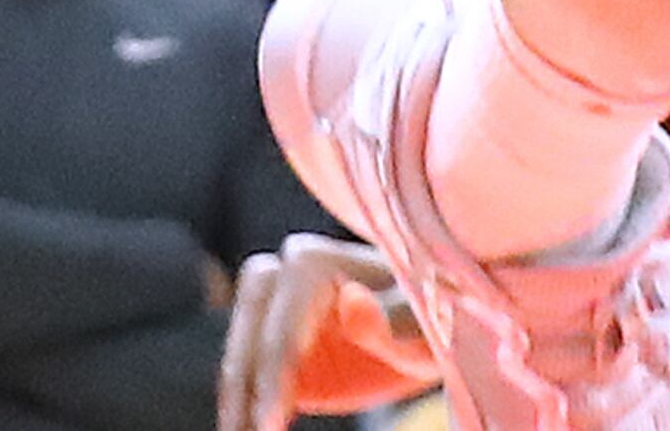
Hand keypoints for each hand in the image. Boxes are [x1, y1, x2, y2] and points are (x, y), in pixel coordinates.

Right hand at [221, 236, 431, 430]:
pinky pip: (248, 360)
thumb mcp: (424, 330)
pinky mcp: (278, 335)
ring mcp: (283, 301)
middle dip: (245, 374)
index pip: (288, 300)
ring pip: (243, 333)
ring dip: (235, 389)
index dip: (274, 361)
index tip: (272, 420)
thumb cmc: (434, 324)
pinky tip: (244, 428)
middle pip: (253, 309)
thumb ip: (388, 318)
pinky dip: (241, 397)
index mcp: (328, 256)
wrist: (428, 332)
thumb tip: (347, 300)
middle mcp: (296, 266)